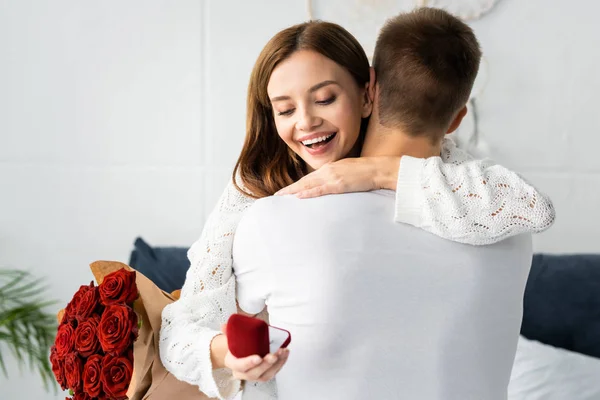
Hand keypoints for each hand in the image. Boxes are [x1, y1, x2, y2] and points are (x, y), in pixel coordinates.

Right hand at [221, 324, 289, 382]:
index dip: (249, 363)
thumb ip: (228, 332)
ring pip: (266, 375)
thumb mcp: (231, 338)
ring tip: (282, 352)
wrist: (239, 353)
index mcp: (233, 364)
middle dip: (266, 364)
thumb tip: (224, 325)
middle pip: (254, 373)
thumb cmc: (236, 346)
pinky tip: (285, 353)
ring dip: (276, 364)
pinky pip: (274, 372)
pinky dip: (281, 363)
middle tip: (274, 355)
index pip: (240, 366)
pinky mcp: (264, 375)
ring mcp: (254, 376)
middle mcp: (243, 373)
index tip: (258, 357)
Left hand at [275, 157, 400, 197]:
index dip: (297, 185)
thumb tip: (333, 187)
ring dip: (293, 191)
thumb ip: (339, 178)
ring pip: (308, 185)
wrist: (380, 169)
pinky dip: (308, 193)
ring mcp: (333, 176)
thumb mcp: (350, 173)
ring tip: (281, 198)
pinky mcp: (339, 184)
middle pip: (305, 181)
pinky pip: (320, 189)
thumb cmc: (368, 172)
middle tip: (277, 196)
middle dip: (290, 189)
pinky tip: (298, 197)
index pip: (310, 178)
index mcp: (331, 168)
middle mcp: (328, 170)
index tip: (287, 192)